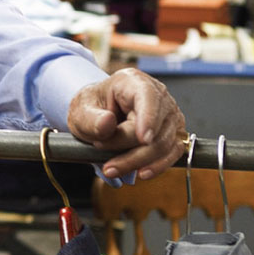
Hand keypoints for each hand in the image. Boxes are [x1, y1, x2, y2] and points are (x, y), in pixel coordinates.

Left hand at [67, 67, 186, 181]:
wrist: (97, 116)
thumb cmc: (91, 109)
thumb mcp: (80, 111)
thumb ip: (91, 118)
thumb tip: (107, 123)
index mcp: (133, 82)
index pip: (148, 96)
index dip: (148, 118)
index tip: (143, 138)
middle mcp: (158, 96)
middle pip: (155, 127)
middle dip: (129, 147)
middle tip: (100, 151)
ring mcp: (169, 116)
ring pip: (164, 144)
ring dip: (138, 161)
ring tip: (111, 168)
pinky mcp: (173, 134)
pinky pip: (172, 153)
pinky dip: (157, 166)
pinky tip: (141, 172)